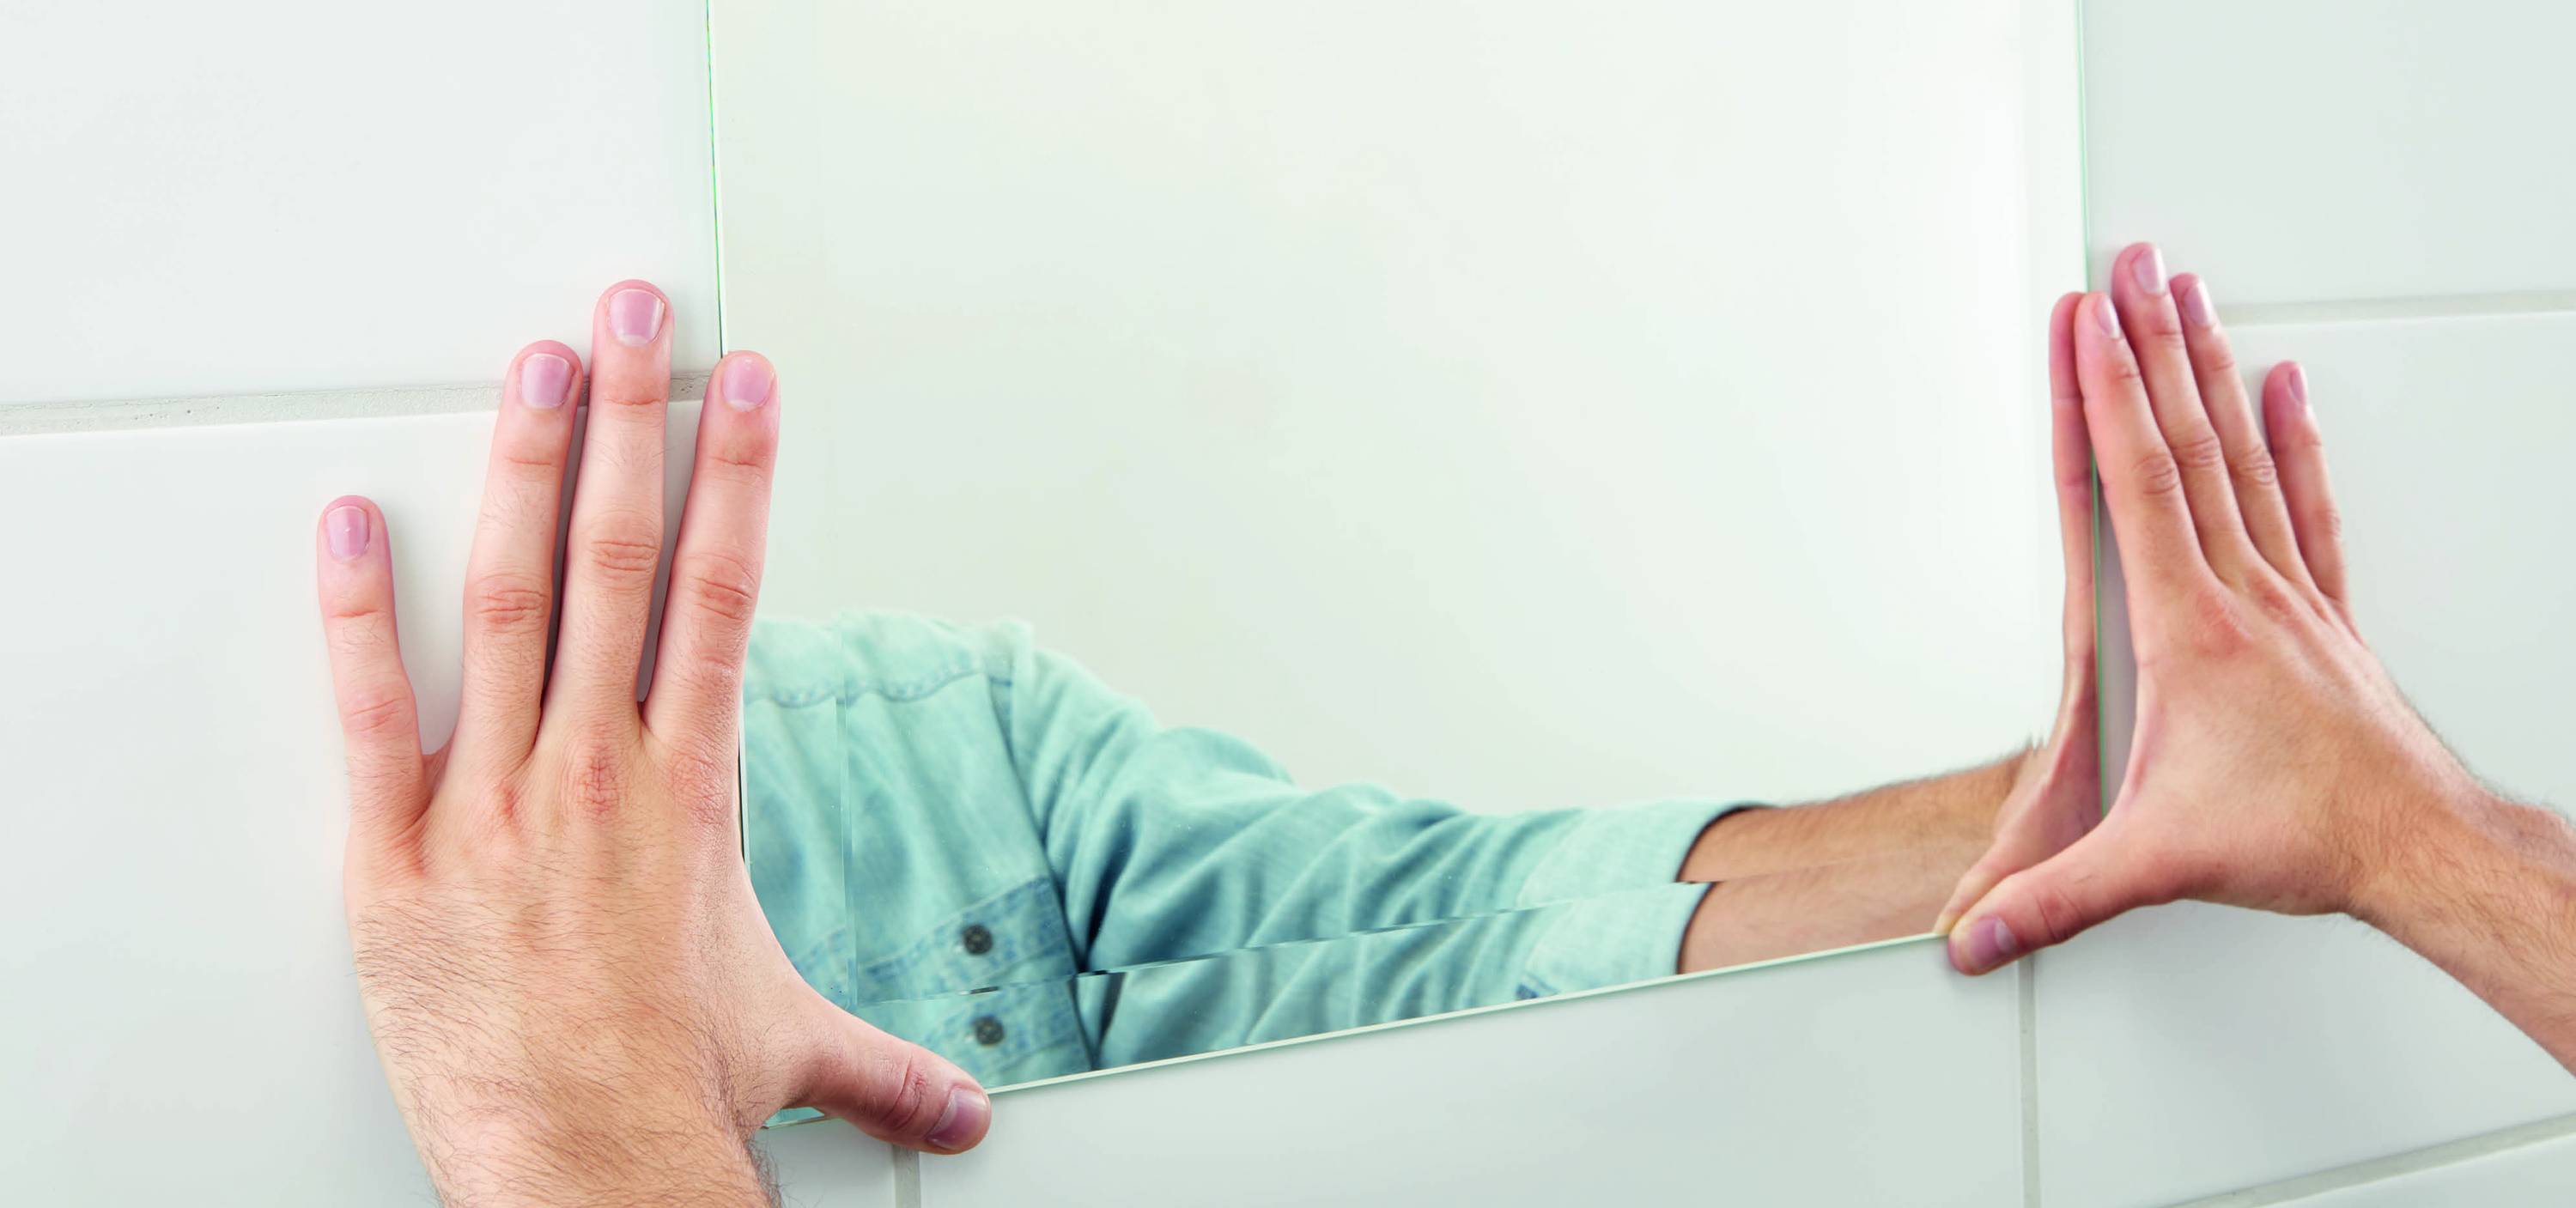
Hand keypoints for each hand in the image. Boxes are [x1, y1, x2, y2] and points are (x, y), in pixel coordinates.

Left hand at [316, 281, 988, 1206]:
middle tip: (636, 313)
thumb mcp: (796, 1048)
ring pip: (516, 602)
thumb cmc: (674, 1090)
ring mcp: (498, 802)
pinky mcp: (398, 854)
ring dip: (528, 471)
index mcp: (693, 787)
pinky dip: (357, 609)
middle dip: (635, 420)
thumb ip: (891, 1064)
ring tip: (537, 367)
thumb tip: (963, 1110)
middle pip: (624, 557)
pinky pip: (369, 710)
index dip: (737, 473)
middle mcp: (601, 770)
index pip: (724, 590)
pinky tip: (354, 519)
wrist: (587, 1164)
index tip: (745, 385)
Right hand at [1940, 243, 2493, 974]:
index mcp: (2189, 629)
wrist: (2418, 847)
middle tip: (2131, 265)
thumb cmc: (2303, 836)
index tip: (2082, 324)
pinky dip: (2289, 436)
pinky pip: (2302, 502)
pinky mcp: (2322, 613)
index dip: (2102, 397)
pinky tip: (2283, 386)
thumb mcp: (2153, 867)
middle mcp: (2241, 591)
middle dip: (2147, 344)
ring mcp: (2289, 594)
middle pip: (2185, 439)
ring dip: (2205, 367)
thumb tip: (1968, 934)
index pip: (2138, 484)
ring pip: (2240, 452)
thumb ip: (2051, 899)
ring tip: (2187, 293)